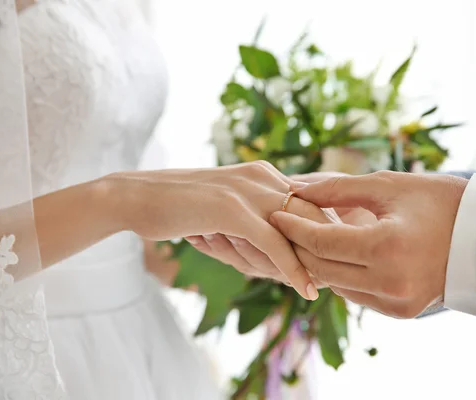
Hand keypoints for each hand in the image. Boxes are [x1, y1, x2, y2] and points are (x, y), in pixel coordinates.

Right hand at [103, 161, 320, 299]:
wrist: (136, 198)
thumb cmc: (181, 210)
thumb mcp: (226, 212)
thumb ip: (255, 224)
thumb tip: (281, 253)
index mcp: (264, 173)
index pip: (311, 201)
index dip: (327, 230)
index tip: (339, 258)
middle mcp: (262, 176)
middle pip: (313, 214)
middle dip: (325, 249)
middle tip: (338, 279)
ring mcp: (248, 190)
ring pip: (295, 231)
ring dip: (309, 263)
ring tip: (321, 287)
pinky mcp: (232, 209)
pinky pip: (273, 243)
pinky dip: (292, 269)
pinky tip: (305, 290)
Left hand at [269, 171, 467, 317]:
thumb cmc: (442, 202)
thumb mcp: (390, 186)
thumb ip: (339, 190)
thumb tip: (298, 190)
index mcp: (386, 247)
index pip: (320, 241)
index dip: (292, 227)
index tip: (275, 212)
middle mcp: (388, 282)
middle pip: (321, 268)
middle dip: (297, 246)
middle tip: (282, 226)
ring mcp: (395, 302)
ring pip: (335, 284)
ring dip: (316, 262)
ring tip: (304, 238)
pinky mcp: (400, 311)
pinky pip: (356, 294)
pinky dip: (340, 275)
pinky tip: (335, 256)